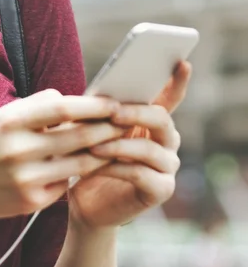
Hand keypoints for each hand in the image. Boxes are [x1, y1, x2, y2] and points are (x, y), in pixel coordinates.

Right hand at [0, 89, 124, 221]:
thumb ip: (34, 109)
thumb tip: (71, 101)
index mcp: (10, 122)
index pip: (63, 109)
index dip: (93, 106)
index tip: (114, 103)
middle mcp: (20, 150)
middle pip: (79, 136)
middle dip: (107, 129)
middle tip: (126, 122)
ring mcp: (27, 178)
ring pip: (80, 163)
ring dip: (101, 152)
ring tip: (115, 143)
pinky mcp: (32, 201)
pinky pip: (65, 184)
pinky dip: (75, 173)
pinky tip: (81, 166)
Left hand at [68, 61, 192, 229]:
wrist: (85, 204)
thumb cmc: (87, 163)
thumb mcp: (89, 133)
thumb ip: (97, 115)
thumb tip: (94, 96)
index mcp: (151, 123)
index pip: (169, 98)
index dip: (177, 81)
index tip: (181, 62)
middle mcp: (166, 142)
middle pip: (161, 119)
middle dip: (135, 113)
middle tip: (112, 111)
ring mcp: (167, 166)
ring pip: (149, 149)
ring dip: (118, 145)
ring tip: (92, 146)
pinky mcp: (161, 190)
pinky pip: (140, 174)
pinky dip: (115, 168)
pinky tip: (94, 167)